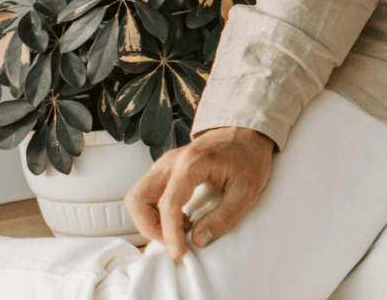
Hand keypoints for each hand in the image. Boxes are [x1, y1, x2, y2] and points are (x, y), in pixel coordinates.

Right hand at [125, 125, 274, 259]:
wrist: (246, 133)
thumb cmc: (248, 157)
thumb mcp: (247, 190)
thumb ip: (223, 217)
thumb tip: (198, 240)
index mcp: (192, 163)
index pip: (169, 203)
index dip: (169, 233)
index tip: (177, 253)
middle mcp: (171, 162)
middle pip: (137, 198)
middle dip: (148, 226)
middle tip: (172, 240)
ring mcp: (165, 164)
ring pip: (138, 196)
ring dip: (150, 220)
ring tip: (181, 228)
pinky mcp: (165, 169)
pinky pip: (147, 193)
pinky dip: (155, 211)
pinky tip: (181, 218)